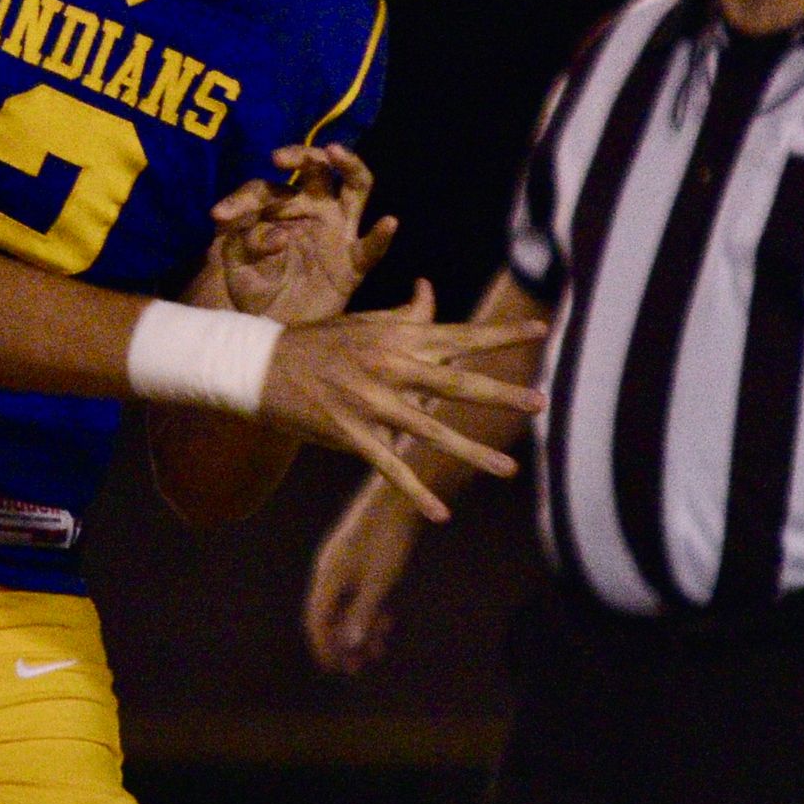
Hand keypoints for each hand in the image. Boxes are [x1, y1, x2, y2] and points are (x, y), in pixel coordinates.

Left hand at [203, 145, 396, 323]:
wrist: (275, 327)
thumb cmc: (256, 289)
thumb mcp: (238, 267)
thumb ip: (244, 245)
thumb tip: (277, 237)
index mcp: (279, 207)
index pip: (262, 190)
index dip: (241, 200)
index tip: (220, 216)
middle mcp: (313, 209)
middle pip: (316, 169)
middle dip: (300, 155)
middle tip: (277, 158)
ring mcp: (338, 232)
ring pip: (355, 187)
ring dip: (350, 166)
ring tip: (336, 152)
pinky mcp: (355, 263)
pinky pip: (371, 247)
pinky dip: (381, 235)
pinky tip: (388, 223)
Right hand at [253, 283, 548, 522]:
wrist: (260, 365)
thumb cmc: (318, 341)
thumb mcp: (363, 321)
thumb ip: (404, 313)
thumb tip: (430, 289)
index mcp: (397, 337)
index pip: (460, 334)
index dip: (501, 334)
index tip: (542, 331)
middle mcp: (390, 366)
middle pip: (455, 382)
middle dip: (500, 393)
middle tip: (540, 402)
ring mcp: (371, 402)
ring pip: (430, 430)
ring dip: (472, 451)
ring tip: (509, 468)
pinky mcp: (351, 433)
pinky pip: (389, 466)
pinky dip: (415, 491)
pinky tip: (441, 513)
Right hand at [304, 482, 423, 675]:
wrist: (397, 498)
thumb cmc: (387, 540)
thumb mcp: (378, 582)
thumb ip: (361, 614)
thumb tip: (346, 646)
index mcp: (327, 577)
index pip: (316, 620)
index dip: (323, 647)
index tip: (334, 669)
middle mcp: (328, 571)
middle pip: (329, 615)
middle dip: (343, 642)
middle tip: (360, 666)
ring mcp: (342, 563)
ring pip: (345, 604)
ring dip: (359, 627)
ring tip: (380, 646)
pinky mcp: (356, 557)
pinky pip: (354, 591)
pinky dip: (367, 609)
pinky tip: (385, 618)